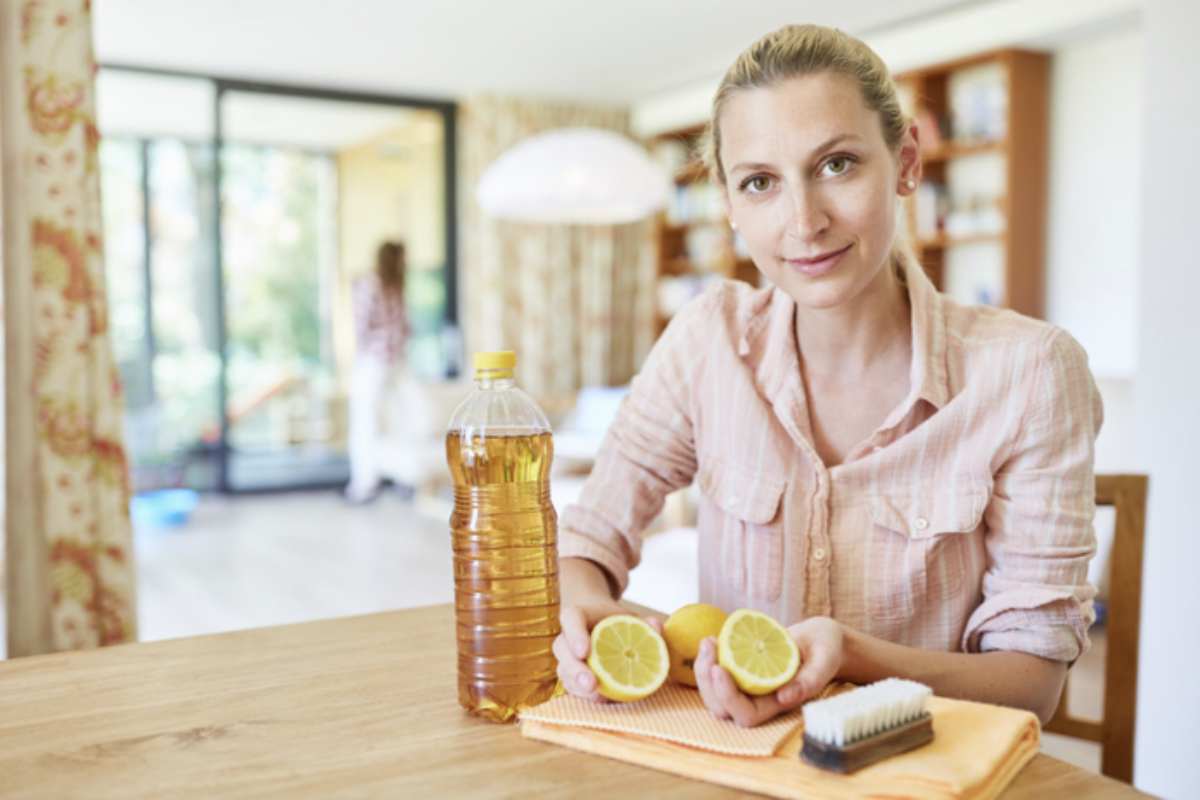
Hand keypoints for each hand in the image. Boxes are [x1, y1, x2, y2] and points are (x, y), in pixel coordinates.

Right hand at [553, 602, 664, 701]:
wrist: (598, 624)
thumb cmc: (614, 620)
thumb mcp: (629, 617)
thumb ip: (644, 622)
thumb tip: (656, 626)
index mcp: (578, 614)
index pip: (571, 619)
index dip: (575, 635)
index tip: (585, 651)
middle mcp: (566, 635)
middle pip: (562, 649)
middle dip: (575, 668)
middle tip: (591, 683)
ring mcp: (566, 656)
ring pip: (564, 670)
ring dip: (579, 686)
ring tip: (598, 696)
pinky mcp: (570, 674)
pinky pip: (571, 685)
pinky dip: (585, 694)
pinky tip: (602, 699)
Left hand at [694, 616, 843, 726]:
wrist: (821, 641)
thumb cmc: (826, 650)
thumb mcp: (825, 660)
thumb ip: (811, 680)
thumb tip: (784, 698)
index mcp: (779, 704)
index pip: (746, 715)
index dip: (729, 698)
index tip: (719, 668)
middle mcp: (760, 701)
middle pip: (722, 708)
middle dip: (707, 681)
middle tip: (709, 645)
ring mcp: (748, 688)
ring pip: (714, 693)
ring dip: (703, 669)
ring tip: (708, 641)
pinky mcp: (741, 673)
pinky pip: (716, 675)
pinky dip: (709, 659)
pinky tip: (711, 639)